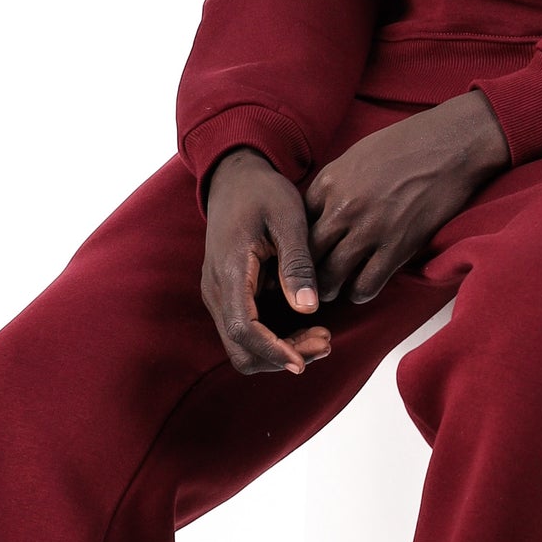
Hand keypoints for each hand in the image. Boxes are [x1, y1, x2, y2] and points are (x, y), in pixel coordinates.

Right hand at [201, 148, 332, 375]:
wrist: (235, 179)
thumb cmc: (262, 193)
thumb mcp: (288, 219)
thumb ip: (297, 264)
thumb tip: (308, 309)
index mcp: (229, 272)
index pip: (243, 329)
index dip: (274, 351)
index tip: (304, 362)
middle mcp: (216, 290)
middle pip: (241, 349)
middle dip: (281, 356)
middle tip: (325, 342)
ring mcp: (219, 295)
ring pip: (243, 345)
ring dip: (281, 350)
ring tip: (322, 337)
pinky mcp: (229, 296)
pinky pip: (247, 331)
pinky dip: (275, 338)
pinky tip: (307, 325)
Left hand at [306, 90, 509, 304]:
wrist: (451, 143)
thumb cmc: (408, 143)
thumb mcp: (358, 154)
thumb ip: (336, 183)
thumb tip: (322, 207)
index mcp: (330, 182)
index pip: (297, 225)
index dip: (295, 244)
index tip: (298, 254)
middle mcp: (343, 208)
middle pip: (308, 254)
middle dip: (305, 271)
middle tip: (306, 282)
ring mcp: (369, 229)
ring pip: (331, 276)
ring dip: (328, 288)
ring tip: (331, 291)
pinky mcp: (397, 247)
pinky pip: (366, 285)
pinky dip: (360, 293)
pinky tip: (361, 290)